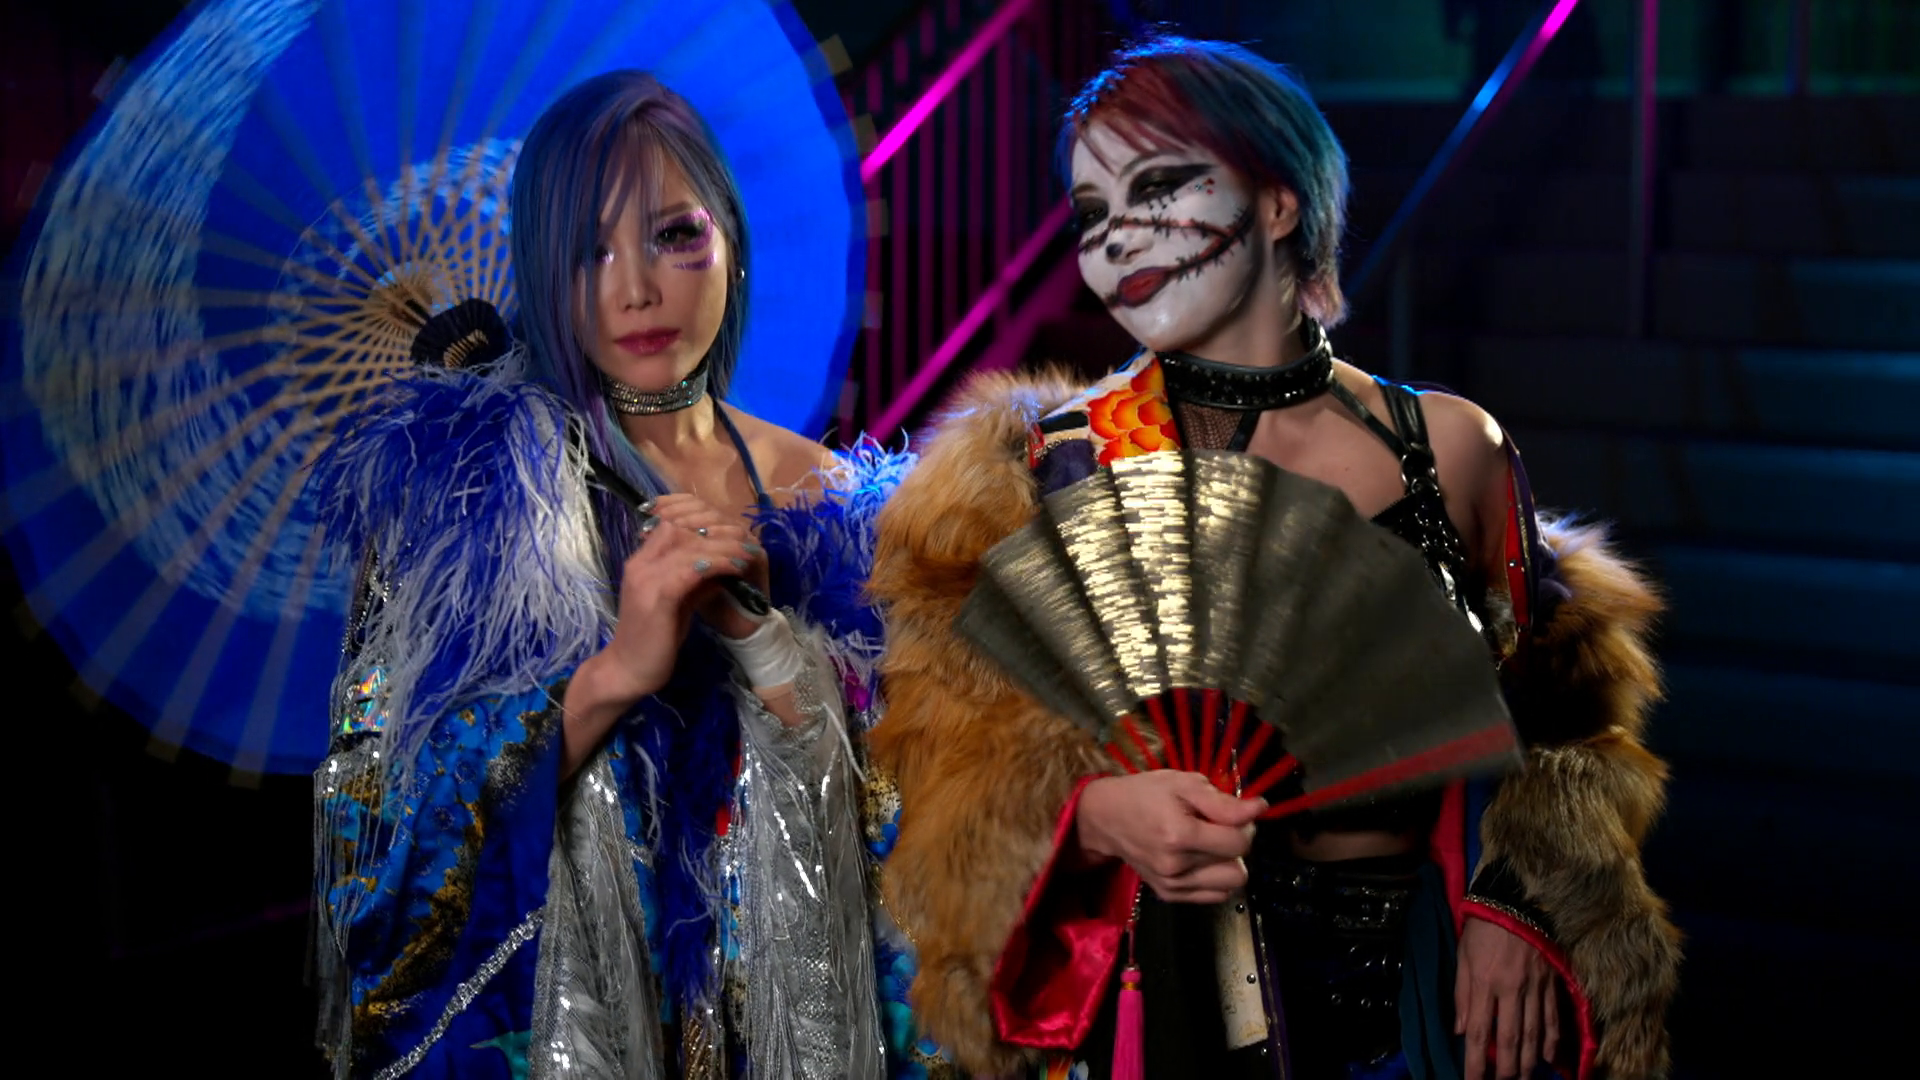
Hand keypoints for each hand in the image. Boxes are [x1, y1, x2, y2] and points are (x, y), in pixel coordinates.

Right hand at [579, 508, 760, 709]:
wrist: (625, 672)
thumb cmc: (651, 641)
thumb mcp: (676, 604)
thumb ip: (693, 582)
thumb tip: (721, 566)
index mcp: (640, 564)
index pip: (670, 527)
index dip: (702, 527)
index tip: (730, 536)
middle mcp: (639, 565)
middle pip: (680, 529)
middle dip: (716, 532)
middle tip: (744, 540)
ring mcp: (646, 579)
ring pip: (689, 547)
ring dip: (722, 547)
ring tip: (747, 552)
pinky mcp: (657, 597)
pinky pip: (691, 569)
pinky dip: (716, 564)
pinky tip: (735, 568)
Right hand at [1074, 771, 1265, 903]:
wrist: (1107, 818)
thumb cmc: (1146, 794)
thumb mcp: (1184, 784)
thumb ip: (1223, 801)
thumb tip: (1260, 809)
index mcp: (1179, 835)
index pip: (1239, 844)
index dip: (1245, 826)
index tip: (1233, 814)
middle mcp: (1176, 866)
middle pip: (1239, 870)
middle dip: (1237, 849)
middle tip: (1221, 829)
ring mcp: (1171, 885)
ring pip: (1229, 886)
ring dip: (1227, 865)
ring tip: (1210, 845)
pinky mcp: (1169, 894)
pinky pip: (1213, 896)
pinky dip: (1215, 878)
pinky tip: (1201, 859)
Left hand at [1456, 916, 1560, 1078]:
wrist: (1516, 900)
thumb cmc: (1482, 928)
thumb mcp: (1462, 956)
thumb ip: (1462, 995)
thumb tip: (1461, 1030)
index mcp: (1485, 981)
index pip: (1480, 1032)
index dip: (1477, 1062)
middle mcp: (1512, 988)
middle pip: (1511, 1038)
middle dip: (1507, 1068)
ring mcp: (1535, 986)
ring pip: (1535, 1033)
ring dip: (1531, 1061)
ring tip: (1525, 1078)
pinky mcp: (1551, 981)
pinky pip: (1553, 1016)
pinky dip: (1553, 1040)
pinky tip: (1550, 1058)